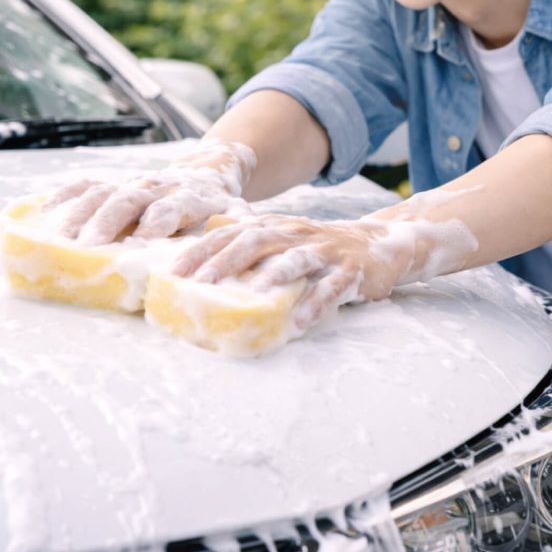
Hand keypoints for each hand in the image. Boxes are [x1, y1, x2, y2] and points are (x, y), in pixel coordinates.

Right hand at [44, 139, 256, 243]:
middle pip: (128, 199)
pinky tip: (42, 211)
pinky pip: (85, 185)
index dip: (156, 222)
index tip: (143, 241)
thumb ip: (235, 231)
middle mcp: (155, 187)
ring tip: (62, 238)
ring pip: (102, 192)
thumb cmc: (222, 207)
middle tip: (90, 245)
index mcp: (186, 196)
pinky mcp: (115, 182)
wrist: (208, 172)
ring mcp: (132, 183)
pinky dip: (64, 195)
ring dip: (81, 214)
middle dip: (108, 221)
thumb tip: (239, 251)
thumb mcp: (237, 217)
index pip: (169, 207)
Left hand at [171, 207, 477, 329]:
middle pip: (255, 242)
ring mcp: (324, 251)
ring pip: (296, 259)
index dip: (200, 250)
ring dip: (274, 276)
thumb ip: (243, 244)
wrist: (378, 244)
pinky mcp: (351, 270)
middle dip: (225, 262)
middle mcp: (294, 234)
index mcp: (272, 227)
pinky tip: (301, 323)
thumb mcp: (279, 240)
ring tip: (255, 295)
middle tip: (200, 284)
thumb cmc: (317, 249)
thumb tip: (197, 259)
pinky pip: (333, 287)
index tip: (172, 272)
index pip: (229, 233)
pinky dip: (317, 305)